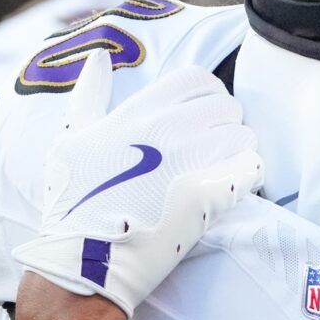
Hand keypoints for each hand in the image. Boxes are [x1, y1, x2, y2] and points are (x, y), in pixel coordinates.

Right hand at [12, 50, 262, 313]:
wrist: (85, 263)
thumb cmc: (72, 205)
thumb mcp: (67, 141)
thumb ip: (88, 94)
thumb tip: (98, 55)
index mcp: (137, 112)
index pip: (197, 79)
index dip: (205, 97)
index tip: (198, 120)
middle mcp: (167, 129)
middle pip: (226, 106)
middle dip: (224, 124)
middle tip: (211, 150)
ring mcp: (191, 161)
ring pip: (243, 135)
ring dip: (238, 150)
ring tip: (221, 170)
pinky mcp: (211, 195)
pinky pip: (252, 167)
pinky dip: (249, 174)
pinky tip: (234, 187)